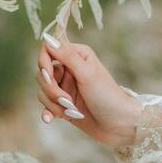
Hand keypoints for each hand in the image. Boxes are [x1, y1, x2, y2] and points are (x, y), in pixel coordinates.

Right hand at [36, 34, 140, 148]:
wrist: (118, 124)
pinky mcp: (63, 104)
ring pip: (43, 90)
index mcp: (77, 55)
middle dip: (51, 89)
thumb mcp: (87, 74)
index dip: (44, 63)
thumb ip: (67, 56)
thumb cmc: (107, 96)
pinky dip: (48, 111)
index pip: (48, 50)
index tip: (49, 76)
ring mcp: (66, 87)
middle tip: (67, 100)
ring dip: (53, 103)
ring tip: (71, 111)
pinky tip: (50, 119)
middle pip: (43, 73)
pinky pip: (46, 104)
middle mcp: (70, 69)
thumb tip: (48, 38)